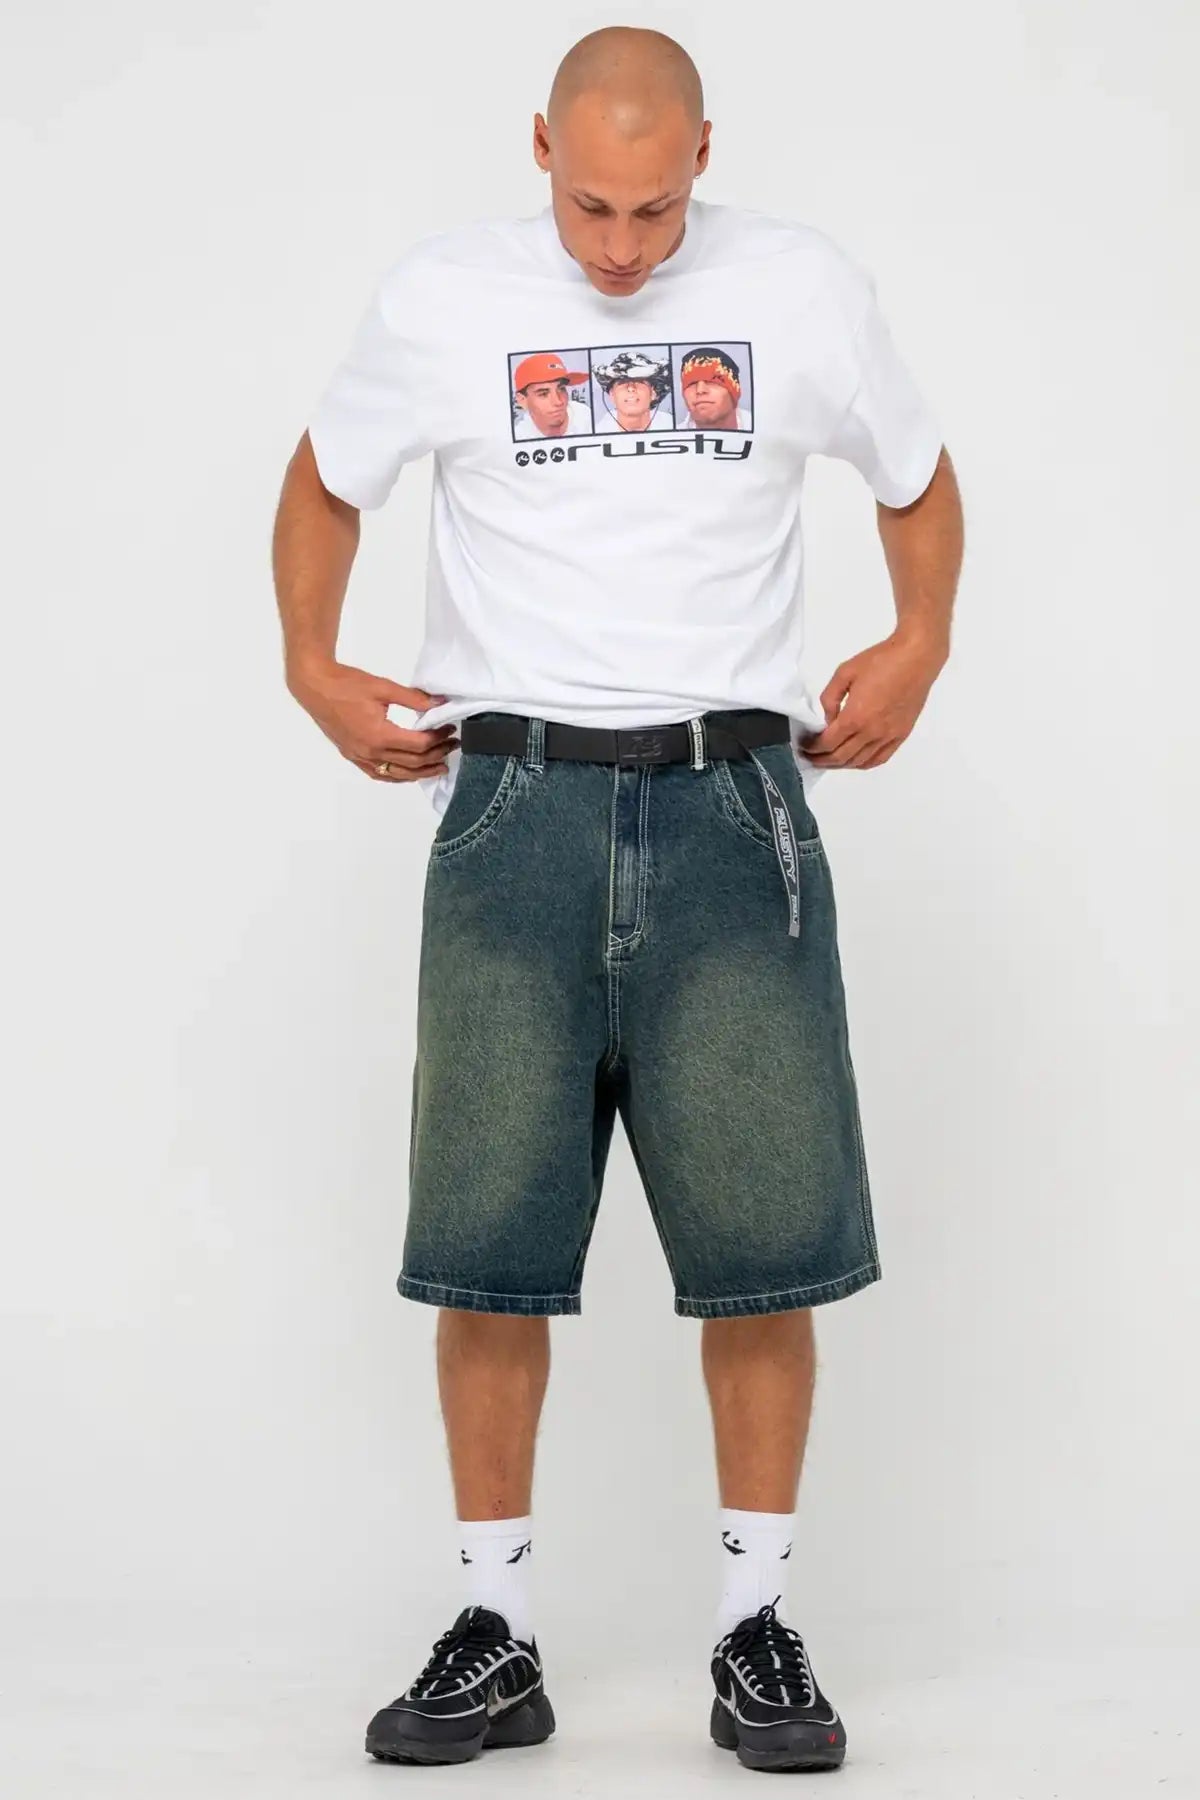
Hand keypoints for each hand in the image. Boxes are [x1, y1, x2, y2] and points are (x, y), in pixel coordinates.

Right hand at [286, 658, 457, 780]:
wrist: (315, 687)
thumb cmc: (347, 684)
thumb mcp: (384, 687)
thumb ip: (414, 698)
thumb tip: (439, 702)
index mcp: (379, 735)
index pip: (418, 745)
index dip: (438, 738)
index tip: (450, 730)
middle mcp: (370, 752)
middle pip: (412, 762)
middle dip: (436, 755)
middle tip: (452, 745)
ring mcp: (360, 757)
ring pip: (397, 774)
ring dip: (421, 772)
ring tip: (439, 767)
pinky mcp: (353, 756)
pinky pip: (379, 773)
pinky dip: (397, 776)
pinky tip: (409, 773)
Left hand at [799, 630, 946, 769]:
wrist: (915, 657)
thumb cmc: (880, 660)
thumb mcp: (844, 672)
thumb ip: (830, 698)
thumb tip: (829, 720)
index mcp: (854, 717)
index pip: (828, 743)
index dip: (813, 747)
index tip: (804, 745)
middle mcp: (871, 732)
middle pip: (841, 757)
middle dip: (821, 760)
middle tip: (810, 757)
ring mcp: (888, 736)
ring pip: (859, 762)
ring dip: (841, 765)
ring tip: (828, 761)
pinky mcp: (901, 735)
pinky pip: (879, 758)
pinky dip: (863, 764)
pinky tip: (854, 760)